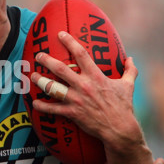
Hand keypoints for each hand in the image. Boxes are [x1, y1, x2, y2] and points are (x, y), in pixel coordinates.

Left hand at [30, 31, 141, 149]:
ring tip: (33, 76)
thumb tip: (130, 59)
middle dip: (47, 60)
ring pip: (53, 88)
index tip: (60, 34)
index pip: (81, 54)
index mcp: (96, 76)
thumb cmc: (124, 107)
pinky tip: (34, 103)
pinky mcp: (72, 113)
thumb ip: (129, 71)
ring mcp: (76, 100)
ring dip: (40, 81)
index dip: (70, 42)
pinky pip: (53, 109)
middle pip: (60, 69)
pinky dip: (42, 107)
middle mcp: (84, 85)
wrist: (119, 129)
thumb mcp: (128, 86)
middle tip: (39, 55)